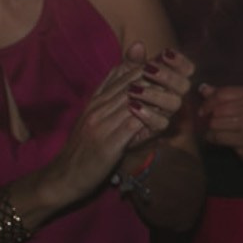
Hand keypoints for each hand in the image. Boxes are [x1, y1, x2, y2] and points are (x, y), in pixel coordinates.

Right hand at [30, 44, 192, 211]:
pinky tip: (165, 119)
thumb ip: (109, 98)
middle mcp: (98, 107)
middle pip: (133, 83)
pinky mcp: (108, 144)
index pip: (124, 73)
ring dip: (157, 98)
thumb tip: (125, 79)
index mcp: (96, 100)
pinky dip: (150, 120)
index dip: (147, 67)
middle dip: (157, 79)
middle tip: (179, 76)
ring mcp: (102, 124)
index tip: (168, 65)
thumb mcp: (93, 118)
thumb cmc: (82, 148)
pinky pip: (134, 126)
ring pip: (136, 101)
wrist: (63, 176)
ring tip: (177, 95)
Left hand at [196, 84, 242, 168]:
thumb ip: (225, 95)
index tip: (204, 110)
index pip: (222, 94)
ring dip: (212, 129)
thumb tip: (203, 88)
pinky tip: (218, 138)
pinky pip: (218, 137)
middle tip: (212, 122)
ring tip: (217, 131)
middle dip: (210, 117)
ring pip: (215, 123)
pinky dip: (213, 138)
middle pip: (217, 110)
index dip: (208, 102)